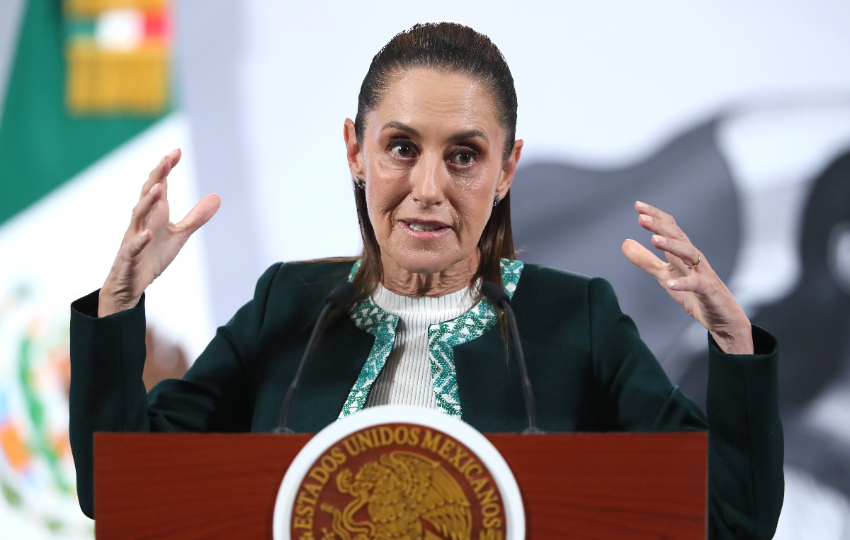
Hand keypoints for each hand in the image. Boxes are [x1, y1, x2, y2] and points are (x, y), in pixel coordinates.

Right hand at [98, 149, 220, 316]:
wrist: (132, 283)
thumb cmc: (152, 255)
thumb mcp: (179, 235)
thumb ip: (196, 217)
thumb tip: (217, 197)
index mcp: (155, 213)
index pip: (159, 185)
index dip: (166, 169)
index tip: (177, 151)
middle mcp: (142, 220)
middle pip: (148, 194)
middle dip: (156, 177)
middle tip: (166, 160)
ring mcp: (133, 236)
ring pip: (138, 215)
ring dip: (147, 202)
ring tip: (158, 189)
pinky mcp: (129, 256)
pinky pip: (133, 246)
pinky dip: (139, 240)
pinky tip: (148, 233)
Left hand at [621, 201, 752, 353]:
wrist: (722, 318)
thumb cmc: (694, 294)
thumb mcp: (665, 276)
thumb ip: (646, 261)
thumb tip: (625, 242)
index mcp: (683, 254)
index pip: (670, 229)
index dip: (656, 217)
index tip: (638, 205)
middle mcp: (694, 259)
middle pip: (679, 237)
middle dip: (660, 226)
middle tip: (641, 217)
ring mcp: (704, 274)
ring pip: (690, 254)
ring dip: (672, 246)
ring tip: (654, 240)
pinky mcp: (709, 292)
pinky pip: (696, 285)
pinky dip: (683, 283)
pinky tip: (669, 283)